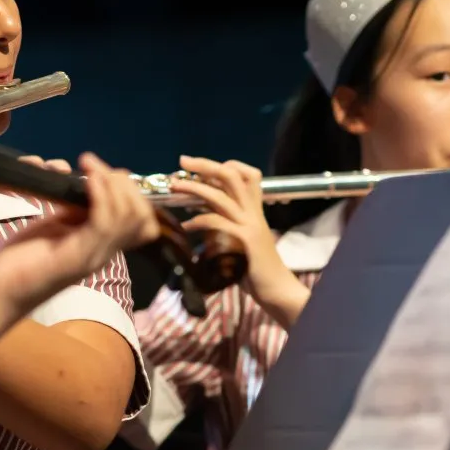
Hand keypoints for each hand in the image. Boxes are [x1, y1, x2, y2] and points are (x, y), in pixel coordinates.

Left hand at [0, 153, 158, 313]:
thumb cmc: (21, 260)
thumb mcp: (54, 227)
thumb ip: (72, 210)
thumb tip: (82, 180)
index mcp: (101, 244)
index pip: (140, 217)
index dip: (128, 188)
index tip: (98, 169)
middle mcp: (104, 252)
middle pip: (141, 214)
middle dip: (123, 182)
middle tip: (93, 167)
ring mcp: (93, 256)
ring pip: (129, 216)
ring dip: (111, 184)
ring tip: (89, 169)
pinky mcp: (76, 258)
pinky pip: (104, 223)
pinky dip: (100, 196)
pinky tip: (87, 182)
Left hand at [170, 155, 307, 318]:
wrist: (275, 288)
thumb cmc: (255, 267)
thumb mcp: (239, 238)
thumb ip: (224, 224)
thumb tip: (199, 214)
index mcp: (255, 210)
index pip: (248, 175)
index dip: (226, 165)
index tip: (201, 167)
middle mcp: (253, 213)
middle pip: (231, 176)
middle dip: (206, 165)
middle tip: (183, 161)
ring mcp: (249, 225)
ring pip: (221, 196)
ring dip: (195, 187)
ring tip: (175, 185)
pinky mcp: (243, 241)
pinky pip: (217, 223)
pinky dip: (197, 221)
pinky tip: (184, 227)